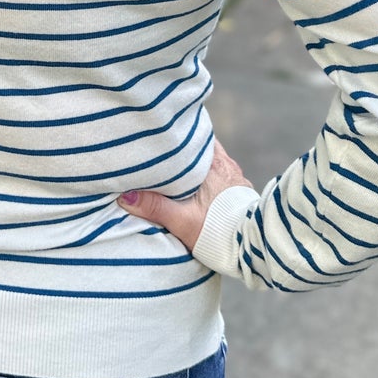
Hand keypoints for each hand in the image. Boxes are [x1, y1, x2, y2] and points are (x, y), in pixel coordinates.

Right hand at [117, 137, 254, 252]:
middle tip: (168, 148)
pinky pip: (224, 176)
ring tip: (182, 168)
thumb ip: (154, 207)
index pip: (196, 136)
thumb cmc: (217, 232)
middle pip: (204, 147)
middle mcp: (226, 165)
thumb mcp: (181, 221)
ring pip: (214, 161)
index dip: (180, 132)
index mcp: (211, 164)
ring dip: (200, 163)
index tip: (166, 130)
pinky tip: (203, 187)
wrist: (252, 247)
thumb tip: (126, 196)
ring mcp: (236, 178)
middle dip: (188, 148)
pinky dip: (212, 177)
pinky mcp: (242, 192)